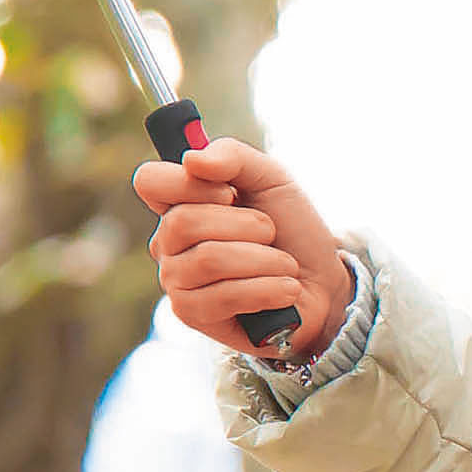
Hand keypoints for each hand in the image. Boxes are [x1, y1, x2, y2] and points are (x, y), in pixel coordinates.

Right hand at [133, 134, 352, 361]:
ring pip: (208, 259)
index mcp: (179, 203)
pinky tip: (286, 289)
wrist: (322, 282)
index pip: (149, 181)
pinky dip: (268, 288)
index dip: (189, 183)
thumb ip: (234, 156)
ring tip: (285, 265)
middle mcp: (168, 242)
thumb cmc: (291, 229)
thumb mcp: (272, 178)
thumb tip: (192, 159)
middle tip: (271, 232)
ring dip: (264, 259)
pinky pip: (223, 296)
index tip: (230, 192)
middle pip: (182, 221)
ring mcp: (176, 280)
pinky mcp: (193, 315)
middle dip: (245, 225)